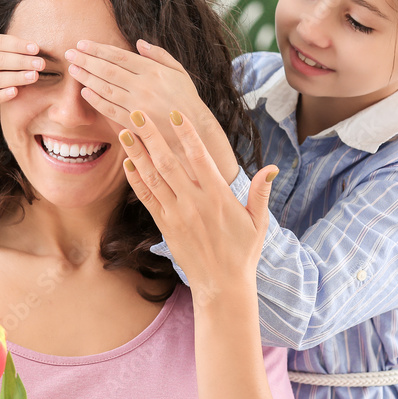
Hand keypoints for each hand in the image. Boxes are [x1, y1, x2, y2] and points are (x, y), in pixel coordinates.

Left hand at [65, 39, 239, 182]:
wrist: (195, 130)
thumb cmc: (186, 99)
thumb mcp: (178, 72)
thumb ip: (159, 55)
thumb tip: (138, 42)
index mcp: (154, 71)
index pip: (120, 56)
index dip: (98, 49)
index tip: (82, 44)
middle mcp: (145, 86)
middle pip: (108, 70)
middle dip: (86, 60)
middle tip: (69, 53)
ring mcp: (139, 105)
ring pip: (106, 88)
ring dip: (87, 77)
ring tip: (73, 69)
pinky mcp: (135, 123)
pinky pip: (111, 110)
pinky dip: (96, 100)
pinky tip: (84, 92)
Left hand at [117, 109, 275, 301]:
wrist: (221, 286)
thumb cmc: (242, 252)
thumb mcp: (258, 222)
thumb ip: (260, 193)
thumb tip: (271, 168)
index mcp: (218, 197)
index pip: (199, 158)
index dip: (186, 134)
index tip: (175, 114)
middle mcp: (194, 202)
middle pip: (168, 162)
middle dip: (152, 136)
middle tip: (138, 113)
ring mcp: (176, 214)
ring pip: (153, 177)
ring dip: (137, 153)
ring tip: (125, 132)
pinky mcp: (165, 226)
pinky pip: (147, 198)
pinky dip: (136, 180)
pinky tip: (127, 164)